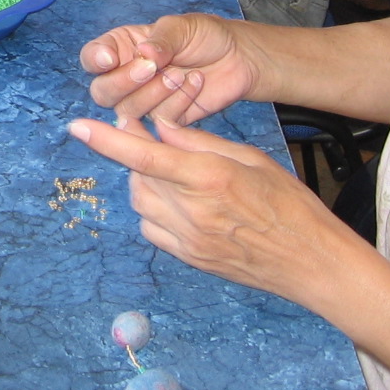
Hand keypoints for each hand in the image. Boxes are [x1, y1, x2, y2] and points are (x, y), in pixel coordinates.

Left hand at [67, 114, 339, 301]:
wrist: (312, 263)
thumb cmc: (291, 205)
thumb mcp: (251, 158)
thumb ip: (201, 142)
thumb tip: (162, 128)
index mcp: (209, 178)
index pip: (144, 156)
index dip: (107, 141)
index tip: (77, 126)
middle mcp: (192, 211)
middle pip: (137, 177)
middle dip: (138, 156)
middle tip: (154, 142)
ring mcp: (189, 241)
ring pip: (141, 203)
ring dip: (146, 183)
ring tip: (174, 173)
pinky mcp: (190, 259)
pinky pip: (153, 229)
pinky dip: (155, 211)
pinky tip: (180, 203)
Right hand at [81, 12, 259, 128]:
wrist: (238, 58)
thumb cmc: (205, 36)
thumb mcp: (182, 27)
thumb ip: (161, 39)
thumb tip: (143, 52)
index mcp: (122, 48)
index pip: (93, 57)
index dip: (95, 60)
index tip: (109, 58)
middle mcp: (126, 77)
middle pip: (102, 92)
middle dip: (122, 82)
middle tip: (150, 68)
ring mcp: (145, 101)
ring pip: (127, 111)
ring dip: (153, 94)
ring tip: (179, 74)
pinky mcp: (166, 120)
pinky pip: (159, 121)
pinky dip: (177, 102)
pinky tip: (195, 82)